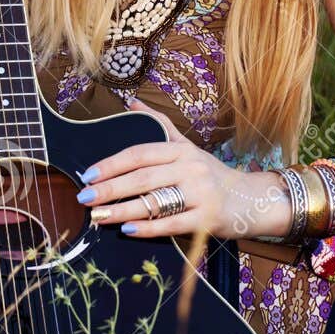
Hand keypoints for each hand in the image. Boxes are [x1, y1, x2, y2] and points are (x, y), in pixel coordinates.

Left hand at [75, 95, 292, 241]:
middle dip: (110, 189)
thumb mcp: (187, 146)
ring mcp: (201, 193)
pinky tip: (127, 230)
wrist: (249, 200)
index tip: (89, 174)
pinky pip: (173, 223)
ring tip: (98, 216)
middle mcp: (191, 168)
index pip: (140, 153)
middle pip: (143, 178)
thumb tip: (131, 103)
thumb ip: (160, 125)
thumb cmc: (210, 174)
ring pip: (155, 202)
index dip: (112, 163)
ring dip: (123, 210)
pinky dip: (149, 228)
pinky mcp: (208, 219)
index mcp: (181, 150)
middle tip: (85, 198)